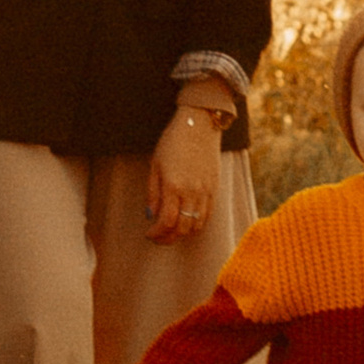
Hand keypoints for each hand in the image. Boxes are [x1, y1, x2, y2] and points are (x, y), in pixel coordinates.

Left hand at [144, 103, 226, 241]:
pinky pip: (207, 216)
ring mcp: (206, 191)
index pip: (166, 221)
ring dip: (183, 234)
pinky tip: (187, 222)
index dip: (157, 233)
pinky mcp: (214, 189)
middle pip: (182, 228)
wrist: (200, 125)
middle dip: (168, 238)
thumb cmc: (173, 141)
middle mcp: (191, 192)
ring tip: (171, 231)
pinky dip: (196, 225)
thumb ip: (153, 192)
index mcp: (173, 185)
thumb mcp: (155, 164)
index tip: (149, 234)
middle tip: (158, 237)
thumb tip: (151, 215)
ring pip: (197, 225)